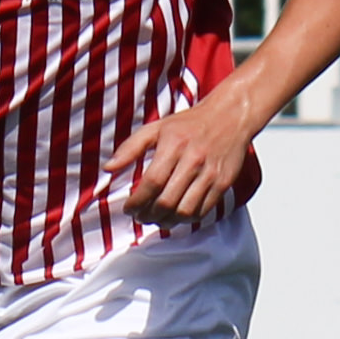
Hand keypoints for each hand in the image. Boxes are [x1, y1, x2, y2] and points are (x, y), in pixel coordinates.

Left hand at [111, 95, 255, 223]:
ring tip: (156, 219)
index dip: (137, 202)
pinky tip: (176, 215)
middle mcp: (193, 160)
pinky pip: (203, 211)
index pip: (151, 183)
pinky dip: (187, 219)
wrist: (231, 117)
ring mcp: (210, 174)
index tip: (128, 209)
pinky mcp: (224, 183)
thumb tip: (108, 167)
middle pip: (166, 201)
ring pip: (185, 211)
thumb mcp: (155, 128)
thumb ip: (130, 148)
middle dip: (148, 215)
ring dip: (166, 222)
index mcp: (174, 145)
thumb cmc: (190, 124)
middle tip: (140, 217)